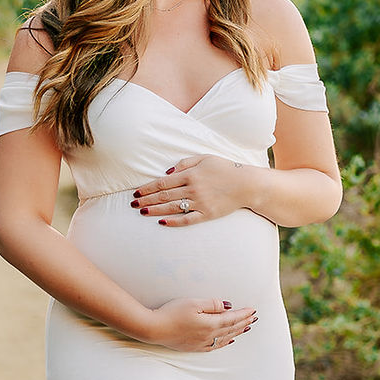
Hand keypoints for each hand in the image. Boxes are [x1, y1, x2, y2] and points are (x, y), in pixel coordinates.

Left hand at [131, 156, 263, 224]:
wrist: (246, 184)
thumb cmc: (225, 169)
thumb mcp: (205, 158)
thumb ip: (185, 162)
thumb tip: (167, 171)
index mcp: (190, 174)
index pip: (163, 182)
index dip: (148, 188)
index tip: (136, 193)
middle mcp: (193, 189)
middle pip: (164, 196)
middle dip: (147, 200)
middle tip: (133, 205)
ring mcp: (200, 202)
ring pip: (172, 208)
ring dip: (155, 210)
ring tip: (142, 212)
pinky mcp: (207, 214)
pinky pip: (187, 219)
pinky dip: (174, 221)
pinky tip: (162, 222)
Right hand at [141, 297, 256, 351]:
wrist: (154, 329)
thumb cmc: (171, 313)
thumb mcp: (193, 303)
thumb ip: (212, 304)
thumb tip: (227, 307)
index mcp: (210, 324)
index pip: (232, 318)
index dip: (243, 314)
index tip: (253, 310)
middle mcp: (209, 335)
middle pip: (231, 329)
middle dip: (244, 323)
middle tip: (254, 318)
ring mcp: (201, 343)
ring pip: (225, 338)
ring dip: (237, 332)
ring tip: (246, 328)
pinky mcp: (194, 347)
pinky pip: (215, 346)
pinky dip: (225, 342)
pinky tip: (228, 340)